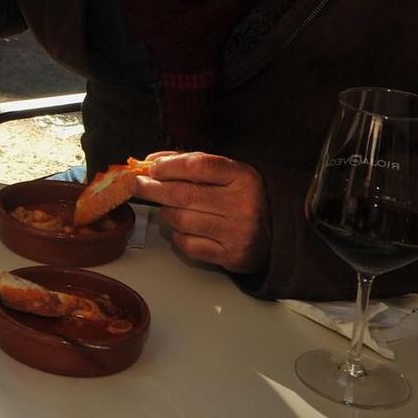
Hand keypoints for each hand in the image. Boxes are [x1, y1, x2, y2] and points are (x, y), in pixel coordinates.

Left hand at [133, 152, 270, 273]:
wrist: (279, 234)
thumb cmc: (244, 198)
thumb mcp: (227, 173)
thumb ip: (191, 163)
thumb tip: (152, 161)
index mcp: (242, 177)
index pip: (198, 165)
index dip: (168, 166)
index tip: (151, 167)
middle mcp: (242, 204)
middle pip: (183, 195)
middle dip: (152, 189)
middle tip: (138, 185)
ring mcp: (237, 232)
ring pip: (181, 220)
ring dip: (166, 213)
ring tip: (168, 207)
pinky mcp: (230, 256)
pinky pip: (187, 244)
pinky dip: (177, 235)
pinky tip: (183, 228)